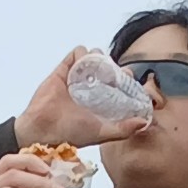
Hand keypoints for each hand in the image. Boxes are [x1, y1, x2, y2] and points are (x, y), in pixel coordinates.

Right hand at [17, 47, 150, 149]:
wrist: (44, 130)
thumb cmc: (71, 134)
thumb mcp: (102, 133)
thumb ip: (123, 130)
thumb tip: (144, 123)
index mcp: (100, 100)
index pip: (118, 81)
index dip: (125, 76)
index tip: (128, 77)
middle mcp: (89, 88)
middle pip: (106, 66)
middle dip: (112, 64)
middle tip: (112, 72)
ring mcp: (76, 77)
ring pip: (93, 56)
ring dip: (98, 56)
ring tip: (98, 68)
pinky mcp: (63, 70)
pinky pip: (76, 53)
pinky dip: (82, 53)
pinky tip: (83, 65)